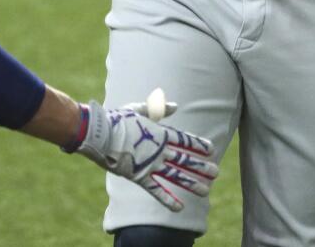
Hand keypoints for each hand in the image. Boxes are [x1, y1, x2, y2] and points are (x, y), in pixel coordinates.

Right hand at [71, 101, 216, 211]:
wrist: (99, 133)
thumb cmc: (116, 118)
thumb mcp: (138, 109)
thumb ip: (158, 110)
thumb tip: (175, 106)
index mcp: (159, 133)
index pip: (184, 140)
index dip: (198, 145)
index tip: (211, 149)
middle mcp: (159, 150)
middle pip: (184, 159)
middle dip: (201, 166)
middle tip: (216, 172)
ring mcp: (150, 164)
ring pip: (176, 175)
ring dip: (191, 183)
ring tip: (207, 190)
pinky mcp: (139, 176)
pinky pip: (156, 190)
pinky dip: (168, 199)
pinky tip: (180, 208)